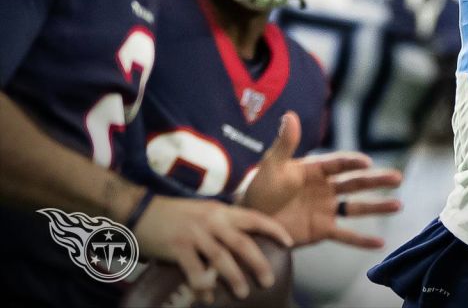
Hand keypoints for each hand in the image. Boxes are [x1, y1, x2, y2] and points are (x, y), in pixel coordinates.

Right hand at [133, 195, 293, 303]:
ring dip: (234, 277)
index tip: (289, 242)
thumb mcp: (203, 211)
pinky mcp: (177, 247)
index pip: (254, 218)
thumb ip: (221, 223)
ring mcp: (195, 234)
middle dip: (258, 263)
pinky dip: (203, 286)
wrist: (139, 210)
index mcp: (221, 211)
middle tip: (269, 280)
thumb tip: (240, 242)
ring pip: (222, 258)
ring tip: (242, 293)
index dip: (274, 229)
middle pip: (242, 243)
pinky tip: (208, 297)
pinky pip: (195, 271)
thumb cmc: (173, 213)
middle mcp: (212, 220)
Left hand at [240, 111, 402, 247]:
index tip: (366, 162)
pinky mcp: (322, 230)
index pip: (339, 164)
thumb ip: (284, 143)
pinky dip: (362, 240)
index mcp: (316, 170)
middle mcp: (326, 188)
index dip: (352, 162)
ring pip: (357, 208)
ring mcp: (326, 210)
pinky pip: (346, 235)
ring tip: (398, 205)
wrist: (249, 220)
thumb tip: (289, 115)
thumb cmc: (259, 189)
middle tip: (397, 178)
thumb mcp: (271, 165)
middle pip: (356, 183)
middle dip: (377, 181)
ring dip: (377, 206)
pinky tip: (380, 243)